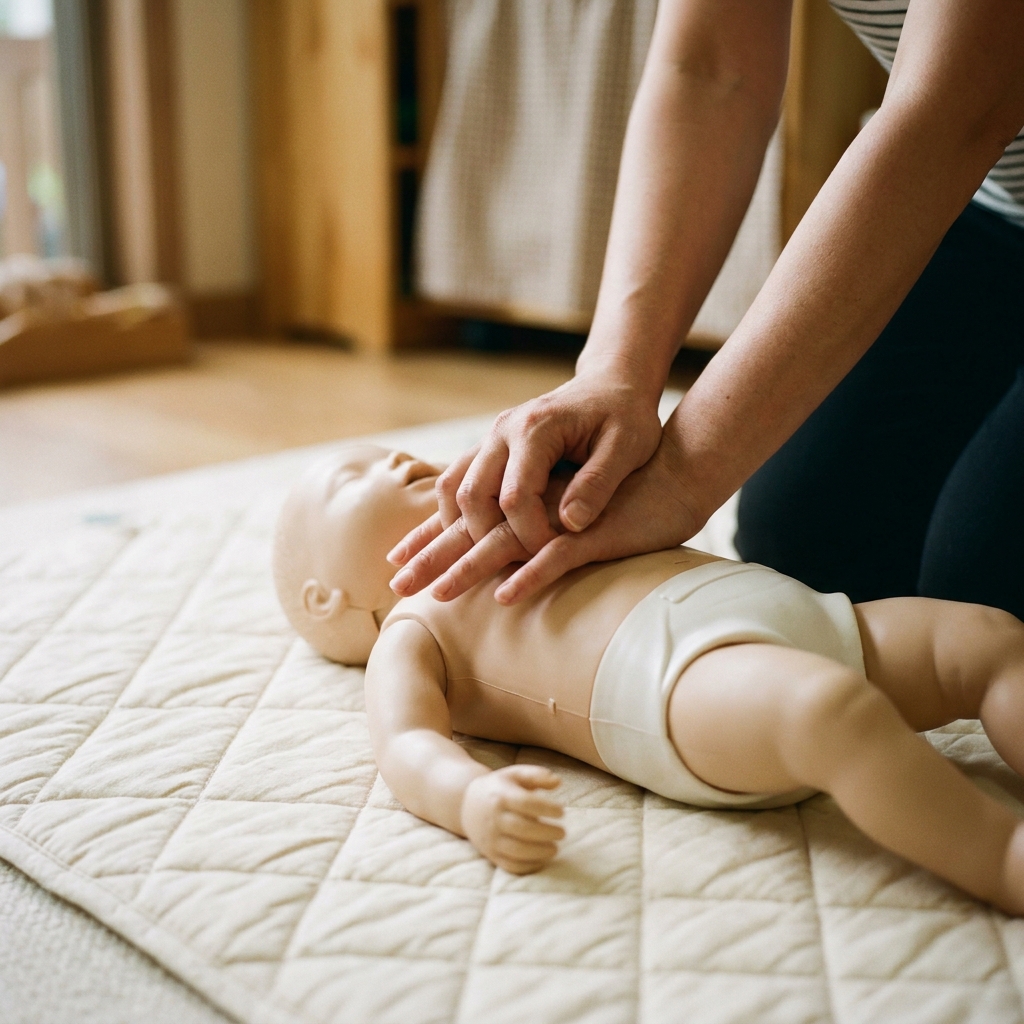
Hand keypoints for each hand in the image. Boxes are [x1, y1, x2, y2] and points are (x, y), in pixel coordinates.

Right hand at [389, 370, 662, 595]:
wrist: (610, 384)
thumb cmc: (625, 416)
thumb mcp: (627, 447)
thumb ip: (598, 483)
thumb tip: (569, 524)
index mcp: (536, 429)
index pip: (515, 496)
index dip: (529, 534)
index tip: (549, 554)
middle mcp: (503, 430)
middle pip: (472, 496)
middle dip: (480, 540)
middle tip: (501, 571)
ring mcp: (491, 438)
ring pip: (452, 489)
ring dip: (454, 529)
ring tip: (461, 563)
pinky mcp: (489, 449)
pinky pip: (455, 482)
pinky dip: (452, 515)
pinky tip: (457, 542)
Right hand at [461, 765, 564, 873]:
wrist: (466, 805)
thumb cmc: (499, 788)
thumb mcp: (514, 774)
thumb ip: (536, 775)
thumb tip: (558, 782)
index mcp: (501, 796)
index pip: (526, 803)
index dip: (547, 808)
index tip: (562, 811)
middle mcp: (494, 818)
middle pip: (522, 829)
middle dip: (546, 833)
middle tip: (562, 833)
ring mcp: (491, 839)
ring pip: (517, 850)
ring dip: (540, 852)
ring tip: (555, 848)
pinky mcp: (491, 854)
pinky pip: (511, 866)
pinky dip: (529, 866)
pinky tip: (542, 859)